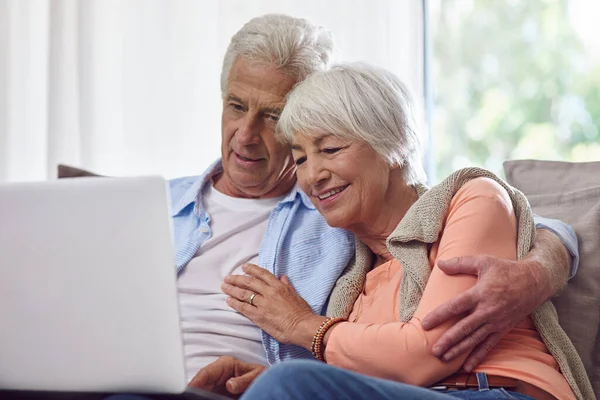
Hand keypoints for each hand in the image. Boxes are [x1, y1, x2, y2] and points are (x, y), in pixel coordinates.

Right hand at [188, 356, 265, 396]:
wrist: (266, 384)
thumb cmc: (261, 375)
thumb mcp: (256, 375)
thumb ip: (244, 379)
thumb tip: (230, 385)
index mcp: (225, 365)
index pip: (206, 372)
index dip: (196, 381)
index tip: (190, 389)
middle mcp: (218, 375)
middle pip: (201, 384)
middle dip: (196, 391)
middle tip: (192, 397)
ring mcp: (217, 386)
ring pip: (204, 392)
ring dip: (201, 395)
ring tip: (199, 399)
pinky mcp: (218, 395)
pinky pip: (209, 396)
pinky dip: (206, 398)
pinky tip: (204, 399)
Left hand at [222, 264, 324, 347]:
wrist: (302, 326)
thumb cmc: (302, 312)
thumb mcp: (296, 295)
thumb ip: (287, 285)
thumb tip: (282, 277)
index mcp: (279, 286)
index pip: (262, 274)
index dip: (251, 269)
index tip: (243, 267)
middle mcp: (269, 292)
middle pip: (249, 282)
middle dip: (236, 279)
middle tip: (227, 278)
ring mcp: (263, 304)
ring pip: (244, 294)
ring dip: (232, 289)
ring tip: (224, 287)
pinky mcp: (259, 316)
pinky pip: (244, 308)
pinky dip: (235, 303)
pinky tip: (228, 300)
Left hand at [421, 255, 546, 370]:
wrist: (535, 282)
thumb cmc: (507, 269)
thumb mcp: (484, 261)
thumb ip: (460, 263)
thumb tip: (440, 264)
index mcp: (480, 293)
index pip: (456, 306)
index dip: (440, 315)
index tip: (425, 324)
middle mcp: (487, 310)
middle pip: (464, 328)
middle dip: (448, 340)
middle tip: (433, 350)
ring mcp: (496, 322)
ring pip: (474, 339)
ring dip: (459, 350)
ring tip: (444, 358)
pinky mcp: (503, 329)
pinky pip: (489, 345)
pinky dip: (478, 356)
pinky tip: (467, 366)